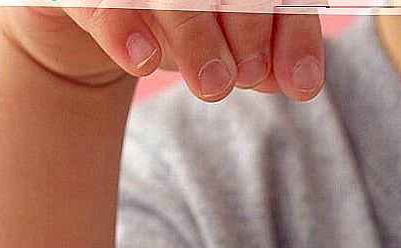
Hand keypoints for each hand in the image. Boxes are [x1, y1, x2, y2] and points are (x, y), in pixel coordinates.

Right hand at [0, 0, 323, 101]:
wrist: (98, 21)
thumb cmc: (179, 26)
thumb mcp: (225, 47)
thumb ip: (263, 61)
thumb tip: (294, 81)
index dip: (293, 33)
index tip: (301, 85)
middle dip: (248, 30)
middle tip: (246, 81)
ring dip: (194, 36)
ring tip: (213, 86)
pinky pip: (100, 2)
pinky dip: (123, 29)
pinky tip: (143, 61)